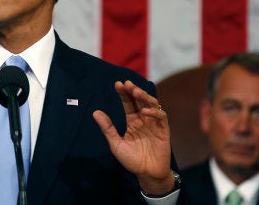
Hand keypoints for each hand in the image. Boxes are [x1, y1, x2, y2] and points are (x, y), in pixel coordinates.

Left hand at [93, 80, 174, 194]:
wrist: (147, 174)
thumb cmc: (132, 160)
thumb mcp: (116, 143)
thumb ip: (107, 128)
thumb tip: (95, 112)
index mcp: (132, 121)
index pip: (128, 103)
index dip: (124, 93)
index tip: (117, 84)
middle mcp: (143, 119)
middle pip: (140, 100)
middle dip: (134, 90)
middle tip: (127, 84)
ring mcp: (154, 124)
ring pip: (152, 104)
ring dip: (145, 97)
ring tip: (136, 92)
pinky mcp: (163, 130)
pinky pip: (161, 117)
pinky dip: (154, 112)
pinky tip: (145, 112)